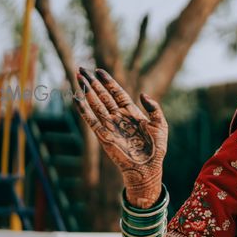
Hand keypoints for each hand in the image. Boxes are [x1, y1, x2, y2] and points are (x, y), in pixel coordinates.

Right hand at [73, 67, 167, 205]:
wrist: (148, 167)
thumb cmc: (156, 148)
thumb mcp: (160, 124)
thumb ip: (154, 108)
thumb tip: (142, 94)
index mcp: (131, 112)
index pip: (117, 92)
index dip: (108, 81)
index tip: (99, 70)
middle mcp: (118, 117)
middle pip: (103, 95)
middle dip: (93, 82)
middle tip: (82, 69)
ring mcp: (110, 125)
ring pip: (95, 104)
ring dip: (86, 91)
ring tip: (78, 78)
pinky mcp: (103, 135)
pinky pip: (91, 120)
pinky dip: (83, 109)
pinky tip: (77, 98)